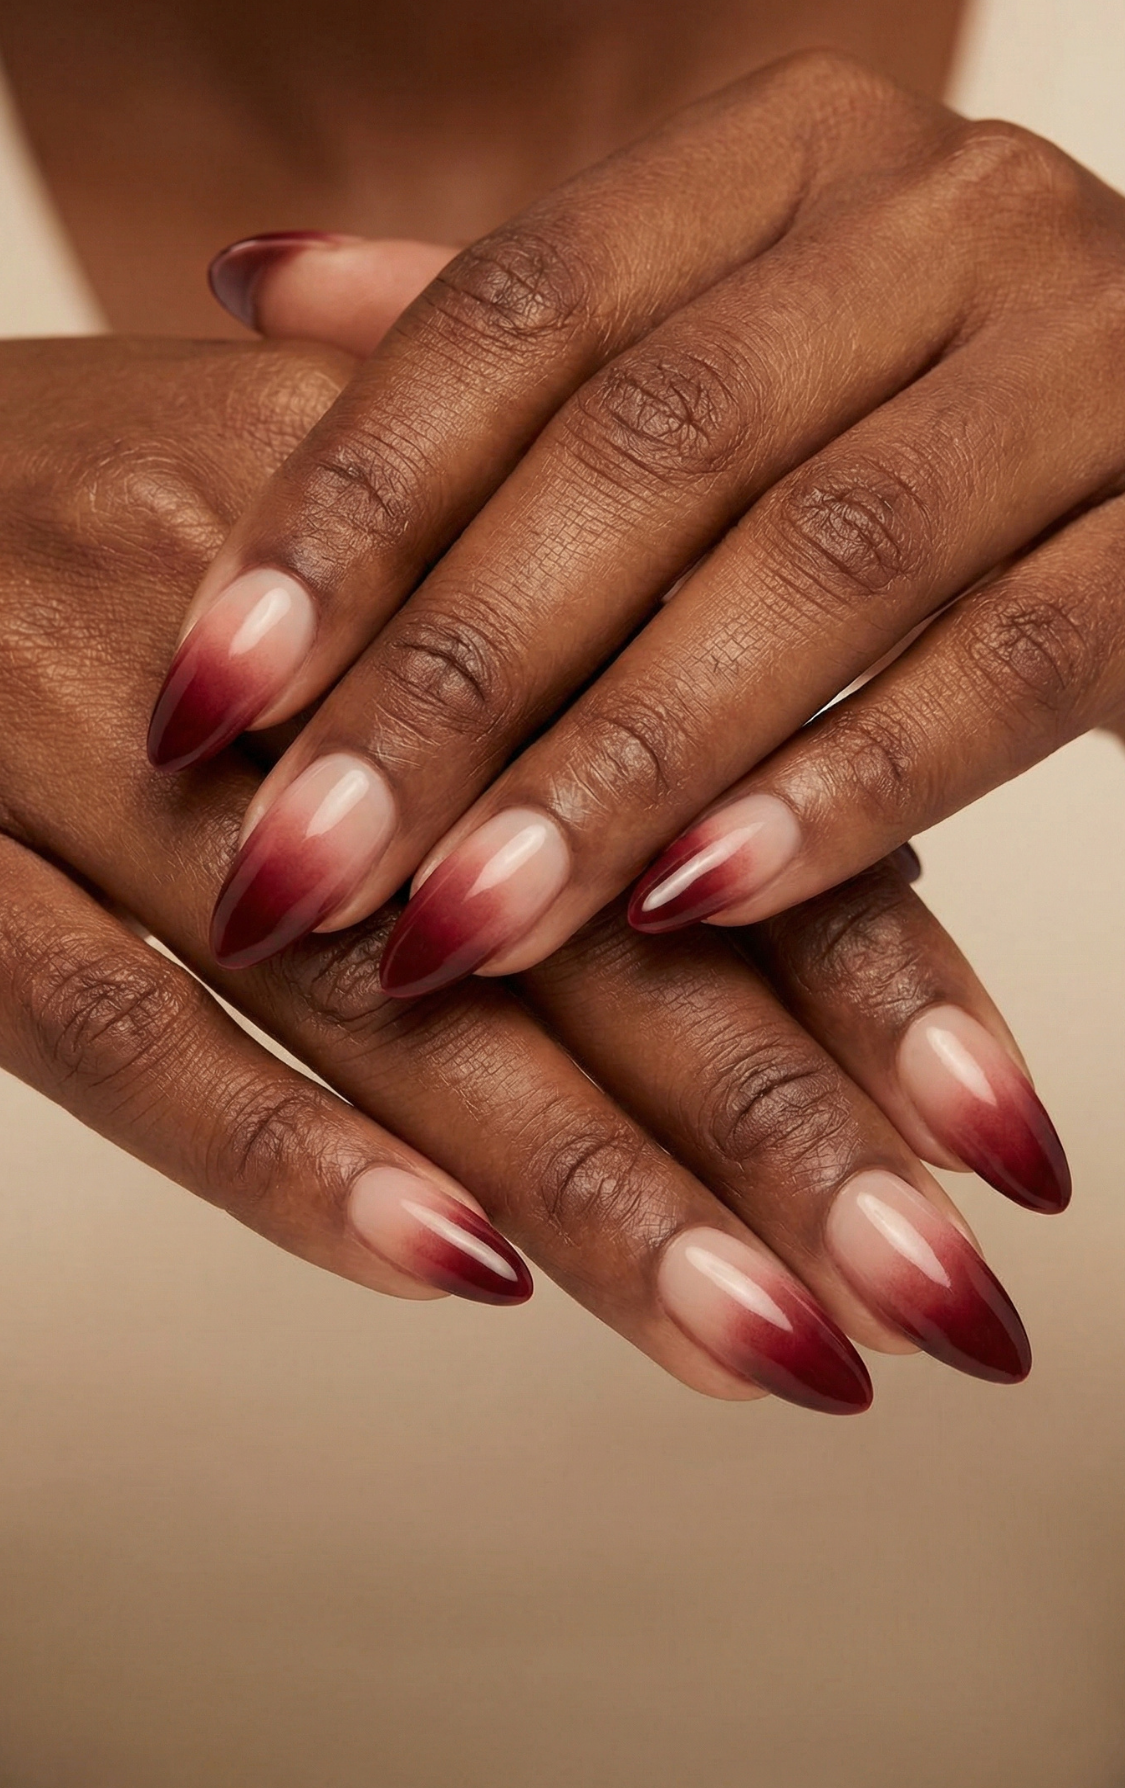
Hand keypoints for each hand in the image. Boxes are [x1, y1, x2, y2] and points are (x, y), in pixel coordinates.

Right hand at [0, 335, 1058, 1405]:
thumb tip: (801, 816)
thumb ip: (554, 642)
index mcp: (418, 526)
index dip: (859, 960)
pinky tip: (453, 1276)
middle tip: (946, 1303)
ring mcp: (95, 750)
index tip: (1005, 1139)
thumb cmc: (109, 502)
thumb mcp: (345, 508)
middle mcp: (288, 643)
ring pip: (379, 1002)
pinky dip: (281, 1155)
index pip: (690, 775)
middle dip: (779, 1126)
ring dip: (594, 1193)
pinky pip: (109, 1027)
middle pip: (575, 911)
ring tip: (779, 1355)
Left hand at [167, 51, 1124, 999]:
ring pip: (821, 567)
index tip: (210, 689)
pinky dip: (846, 797)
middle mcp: (949, 215)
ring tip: (462, 925)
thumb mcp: (725, 325)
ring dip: (621, 767)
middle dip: (459, 675)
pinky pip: (1008, 670)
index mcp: (796, 149)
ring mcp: (1097, 358)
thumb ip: (524, 325)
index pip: (522, 306)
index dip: (350, 503)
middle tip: (304, 861)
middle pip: (651, 446)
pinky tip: (697, 913)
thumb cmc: (924, 392)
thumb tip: (250, 284)